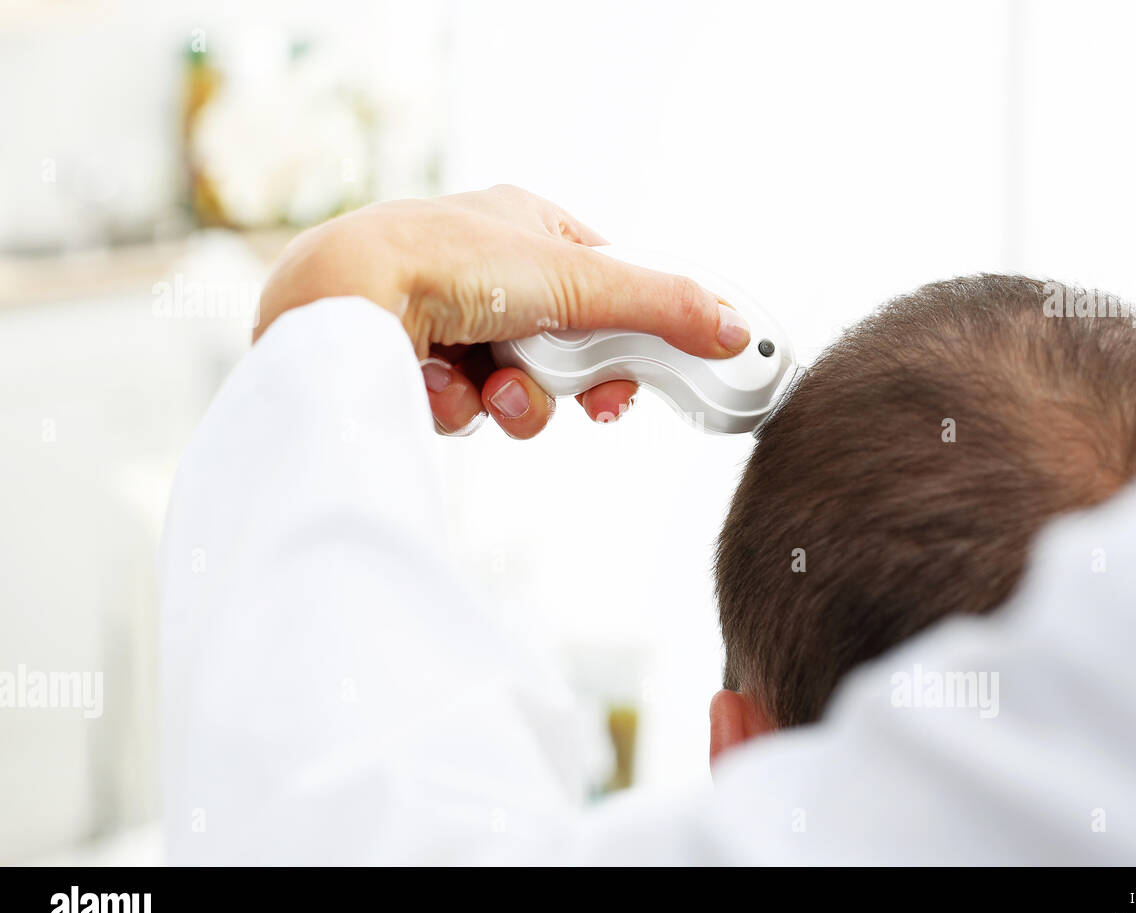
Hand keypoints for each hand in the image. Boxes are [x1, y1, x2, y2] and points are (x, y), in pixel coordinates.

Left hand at [256, 185, 750, 437]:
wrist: (341, 303)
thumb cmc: (449, 260)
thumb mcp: (578, 280)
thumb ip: (664, 308)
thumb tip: (735, 328)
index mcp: (526, 225)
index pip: (607, 285)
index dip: (632, 335)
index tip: (654, 373)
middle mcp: (487, 267)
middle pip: (569, 346)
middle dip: (573, 381)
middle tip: (589, 399)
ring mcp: (449, 317)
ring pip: (522, 386)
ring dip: (518, 400)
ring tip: (492, 389)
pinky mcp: (414, 364)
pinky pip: (470, 405)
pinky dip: (463, 405)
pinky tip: (438, 384)